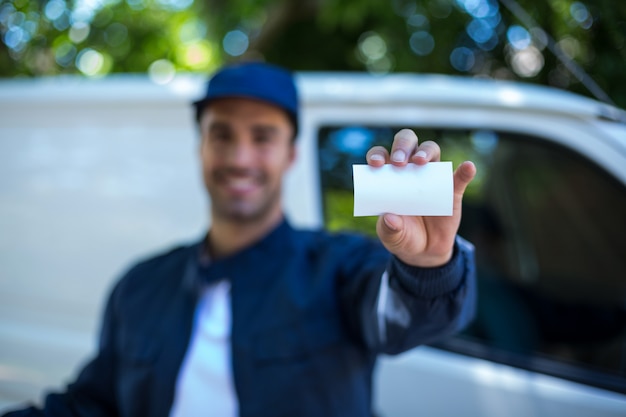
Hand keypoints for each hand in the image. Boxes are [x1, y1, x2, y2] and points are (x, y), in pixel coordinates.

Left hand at [366, 129, 475, 266]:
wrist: (425, 251)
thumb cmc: (402, 235)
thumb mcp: (392, 236)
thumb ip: (389, 229)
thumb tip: (390, 219)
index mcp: (389, 176)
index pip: (381, 155)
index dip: (377, 154)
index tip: (376, 164)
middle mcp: (410, 169)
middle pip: (407, 144)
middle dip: (402, 146)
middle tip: (400, 162)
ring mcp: (432, 177)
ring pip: (431, 150)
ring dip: (426, 150)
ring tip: (421, 161)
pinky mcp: (452, 190)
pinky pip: (460, 177)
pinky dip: (465, 171)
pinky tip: (468, 167)